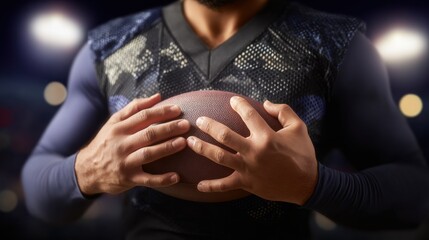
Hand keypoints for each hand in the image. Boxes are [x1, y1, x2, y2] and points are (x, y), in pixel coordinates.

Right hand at [75, 93, 189, 195]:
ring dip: (167, 148)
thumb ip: (134, 108)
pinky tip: (176, 176)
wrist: (86, 170)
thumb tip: (158, 96)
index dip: (161, 112)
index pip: (143, 116)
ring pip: (148, 154)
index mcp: (119, 128)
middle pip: (148, 134)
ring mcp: (125, 162)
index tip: (178, 109)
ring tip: (183, 143)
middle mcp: (122, 144)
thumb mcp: (114, 122)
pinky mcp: (128, 179)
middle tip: (186, 124)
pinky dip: (162, 179)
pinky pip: (147, 180)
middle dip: (169, 128)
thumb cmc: (106, 142)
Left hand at [186, 96, 317, 204]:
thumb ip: (283, 111)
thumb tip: (265, 102)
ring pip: (219, 157)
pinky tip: (198, 185)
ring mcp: (248, 168)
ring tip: (189, 142)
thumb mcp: (299, 128)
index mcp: (267, 136)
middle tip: (199, 120)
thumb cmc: (303, 154)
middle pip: (225, 136)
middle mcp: (254, 151)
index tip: (231, 100)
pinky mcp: (246, 183)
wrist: (307, 184)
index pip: (248, 115)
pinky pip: (225, 185)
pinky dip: (211, 187)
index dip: (238, 104)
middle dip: (209, 126)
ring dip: (203, 149)